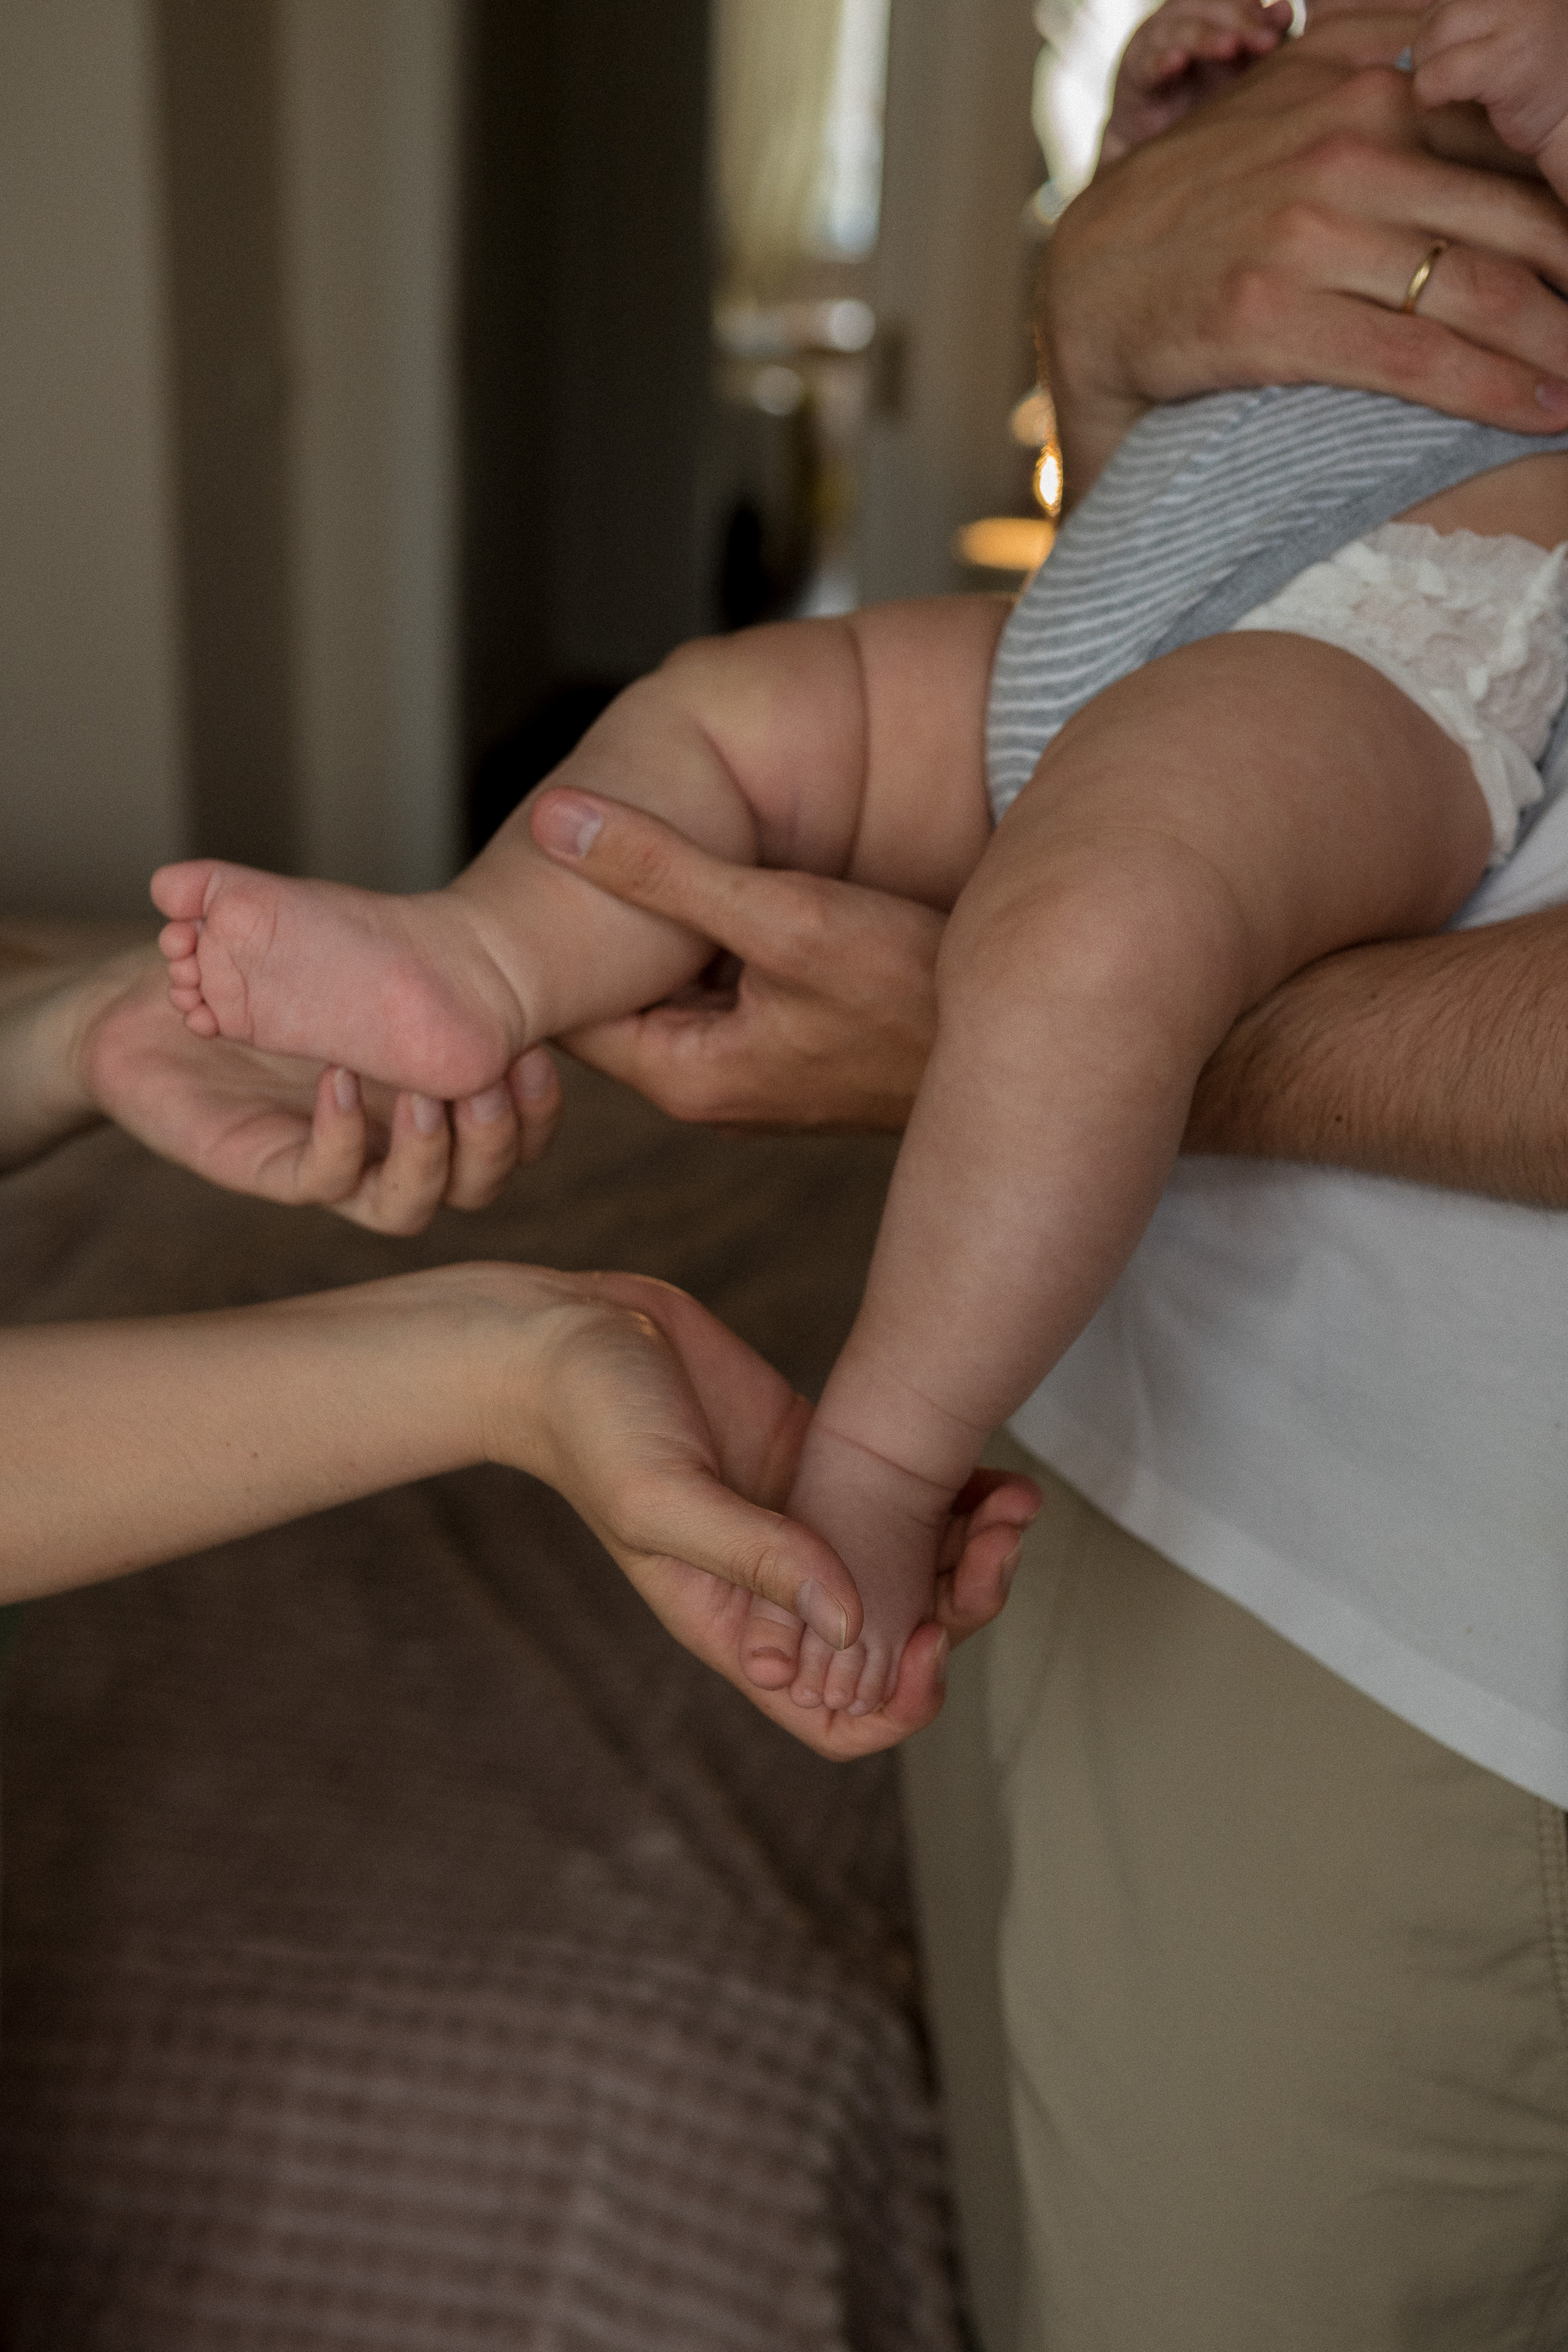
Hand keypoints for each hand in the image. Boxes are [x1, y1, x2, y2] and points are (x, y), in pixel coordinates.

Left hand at [74, 950, 562, 1233]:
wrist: (150, 1013)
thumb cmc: (254, 978)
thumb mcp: (339, 946)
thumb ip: (408, 935)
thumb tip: (508, 868)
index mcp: (428, 1096)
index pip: (515, 1136)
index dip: (539, 1112)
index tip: (534, 1052)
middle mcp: (388, 1143)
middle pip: (480, 1183)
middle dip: (501, 1138)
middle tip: (494, 1079)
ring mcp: (333, 1163)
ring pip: (410, 1207)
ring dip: (433, 1157)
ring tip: (427, 1098)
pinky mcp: (269, 1168)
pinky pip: (324, 1181)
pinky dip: (341, 1139)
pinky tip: (339, 1081)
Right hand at [520, 1269, 1038, 1756]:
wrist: (570, 1330)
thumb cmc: (590, 1422)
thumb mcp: (660, 1497)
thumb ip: (754, 1558)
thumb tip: (851, 1623)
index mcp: (737, 1624)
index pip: (837, 1716)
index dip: (900, 1701)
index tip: (931, 1635)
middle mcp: (782, 1589)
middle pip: (901, 1644)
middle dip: (963, 1607)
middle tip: (999, 1542)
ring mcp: (810, 1524)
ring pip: (919, 1574)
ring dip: (978, 1552)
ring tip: (1016, 1499)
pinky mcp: (826, 1462)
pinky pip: (916, 1501)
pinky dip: (964, 1497)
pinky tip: (997, 1470)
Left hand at [527, 789, 940, 1130]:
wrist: (1026, 1042)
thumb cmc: (916, 994)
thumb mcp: (784, 916)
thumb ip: (663, 870)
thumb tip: (556, 823)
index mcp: (688, 1077)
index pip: (567, 1014)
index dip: (547, 942)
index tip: (537, 868)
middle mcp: (715, 1090)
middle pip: (624, 997)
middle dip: (607, 925)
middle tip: (586, 837)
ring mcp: (759, 1075)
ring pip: (680, 989)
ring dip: (670, 927)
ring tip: (652, 846)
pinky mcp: (798, 1051)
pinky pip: (731, 989)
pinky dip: (720, 938)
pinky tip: (734, 881)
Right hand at [1045, 10, 1567, 497]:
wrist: (1094, 279)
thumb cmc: (1211, 206)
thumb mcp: (1300, 109)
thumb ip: (1392, 94)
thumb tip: (1499, 101)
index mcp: (1368, 79)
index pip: (1513, 143)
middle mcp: (1347, 138)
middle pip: (1517, 220)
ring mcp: (1309, 226)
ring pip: (1477, 292)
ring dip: (1555, 349)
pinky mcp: (1272, 311)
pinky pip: (1413, 357)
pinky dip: (1491, 391)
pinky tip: (1539, 412)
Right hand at [1101, 0, 1291, 165]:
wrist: (1160, 144)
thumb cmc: (1208, 101)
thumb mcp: (1242, 72)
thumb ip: (1262, 43)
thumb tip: (1285, 11)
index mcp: (1211, 13)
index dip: (1253, 8)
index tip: (1283, 23)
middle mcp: (1183, 19)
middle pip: (1209, 5)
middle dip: (1240, 20)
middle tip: (1266, 42)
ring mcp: (1155, 42)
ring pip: (1178, 27)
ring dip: (1204, 36)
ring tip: (1229, 47)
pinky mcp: (1134, 72)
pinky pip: (1146, 63)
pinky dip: (1160, 61)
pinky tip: (1177, 63)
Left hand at [1412, 0, 1567, 192]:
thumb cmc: (1539, 76)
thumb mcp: (1511, 25)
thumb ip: (1475, 17)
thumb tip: (1416, 28)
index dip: (1438, 24)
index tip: (1449, 51)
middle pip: (1439, 12)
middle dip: (1428, 49)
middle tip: (1444, 77)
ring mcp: (1516, 22)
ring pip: (1433, 37)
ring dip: (1427, 71)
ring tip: (1447, 91)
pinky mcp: (1504, 62)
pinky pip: (1438, 76)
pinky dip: (1428, 96)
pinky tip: (1442, 106)